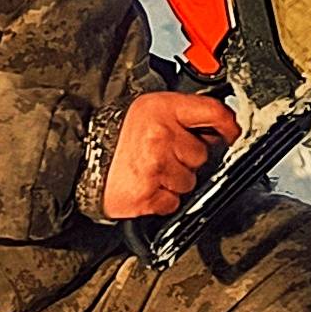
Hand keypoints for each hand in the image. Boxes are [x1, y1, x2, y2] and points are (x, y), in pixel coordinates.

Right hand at [103, 90, 239, 218]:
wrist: (78, 158)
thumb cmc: (114, 135)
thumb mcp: (148, 110)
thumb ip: (182, 115)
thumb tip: (217, 128)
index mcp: (163, 109)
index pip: (213, 113)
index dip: (228, 126)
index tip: (232, 134)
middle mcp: (161, 136)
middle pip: (202, 155)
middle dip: (187, 158)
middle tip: (162, 154)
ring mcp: (155, 168)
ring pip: (190, 182)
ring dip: (175, 181)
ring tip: (151, 170)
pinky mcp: (148, 196)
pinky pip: (174, 203)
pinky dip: (162, 200)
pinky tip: (146, 185)